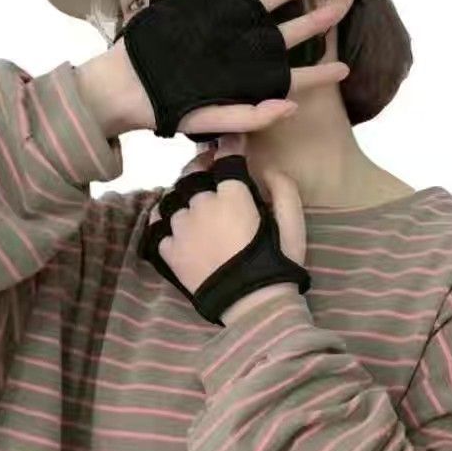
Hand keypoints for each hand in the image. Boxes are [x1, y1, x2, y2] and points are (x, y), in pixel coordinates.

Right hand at [78, 0, 349, 137]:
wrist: (127, 87)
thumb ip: (250, 116)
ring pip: (263, 5)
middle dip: (313, 22)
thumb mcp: (212, 120)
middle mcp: (239, 52)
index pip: (291, 76)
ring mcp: (221, 28)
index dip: (319, 73)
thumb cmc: (169, 107)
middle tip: (340, 7)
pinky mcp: (199, 9)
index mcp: (247, 79)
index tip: (346, 69)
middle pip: (285, 35)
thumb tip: (292, 108)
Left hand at [146, 134, 307, 322]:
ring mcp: (180, 228)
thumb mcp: (294, 225)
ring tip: (191, 198)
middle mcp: (200, 206)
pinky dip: (164, 220)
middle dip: (201, 165)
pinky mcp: (168, 251)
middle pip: (193, 174)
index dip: (228, 146)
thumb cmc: (277, 264)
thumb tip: (268, 169)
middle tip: (208, 166)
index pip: (225, 158)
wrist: (251, 307)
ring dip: (183, 194)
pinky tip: (175, 222)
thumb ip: (284, 190)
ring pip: (173, 198)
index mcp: (232, 196)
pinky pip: (157, 226)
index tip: (231, 143)